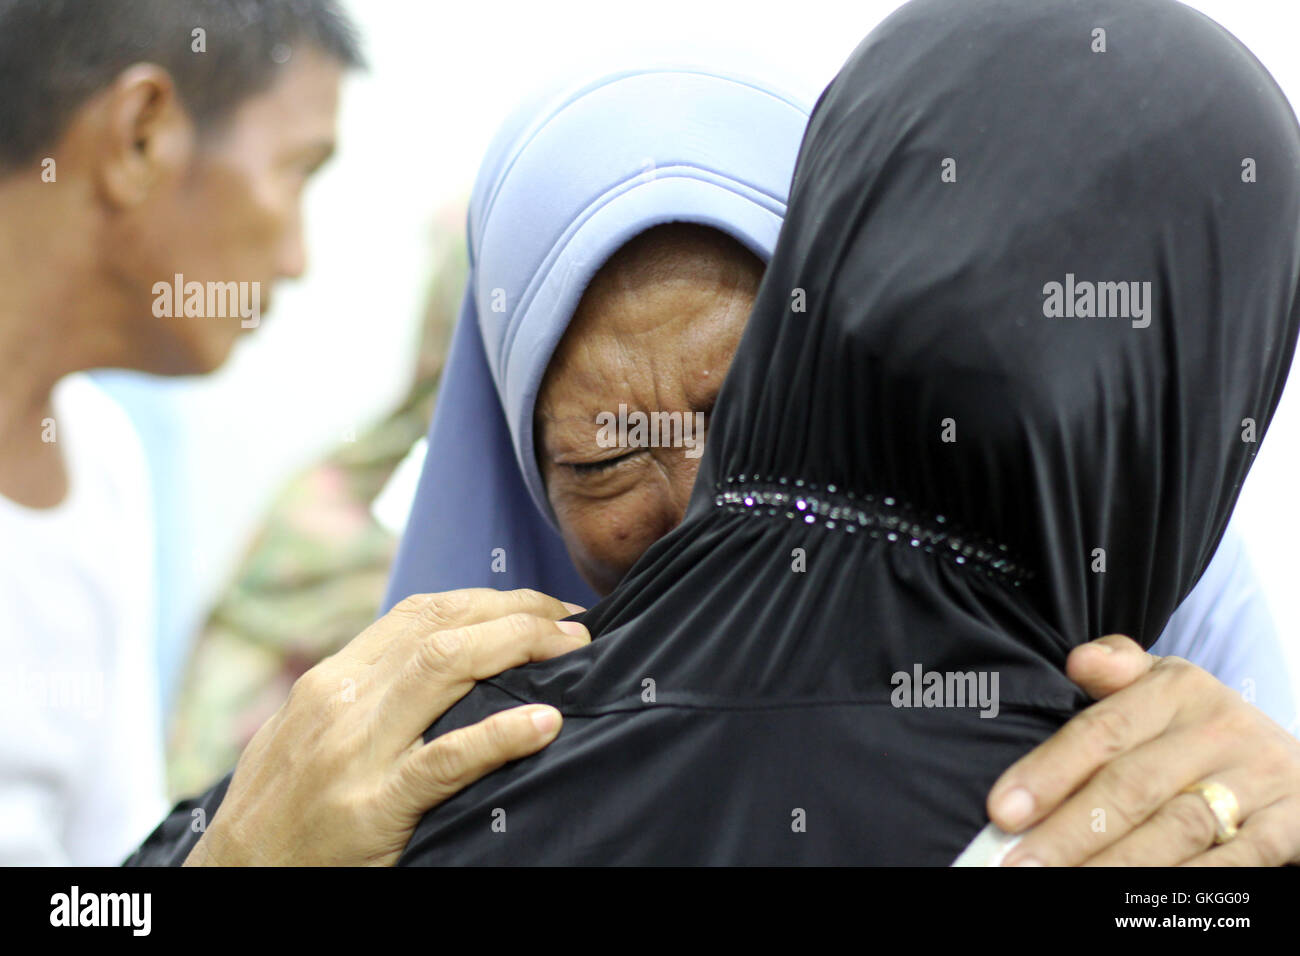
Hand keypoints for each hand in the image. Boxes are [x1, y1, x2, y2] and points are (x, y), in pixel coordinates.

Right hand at [183, 588, 588, 865]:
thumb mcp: (307, 732)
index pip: (421, 612)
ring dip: (518, 648)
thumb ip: (364, 693)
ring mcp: (355, 752)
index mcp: (330, 680)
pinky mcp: (371, 807)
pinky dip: (500, 735)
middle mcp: (341, 700)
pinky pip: (445, 761)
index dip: (489, 600)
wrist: (232, 879)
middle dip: (517, 614)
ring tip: (571, 652)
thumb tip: (435, 662)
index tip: (539, 605)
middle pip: (442, 628)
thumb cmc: (277, 808)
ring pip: (444, 668)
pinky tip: (543, 724)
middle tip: (573, 623)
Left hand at [987, 634, 1299, 864]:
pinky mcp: (1290, 825)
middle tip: (1020, 864)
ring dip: (1116, 866)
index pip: (1102, 731)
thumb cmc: (1202, 728)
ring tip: (1065, 887)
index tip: (1002, 810)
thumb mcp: (1164, 685)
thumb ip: (1117, 670)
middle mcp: (1220, 730)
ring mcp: (1259, 779)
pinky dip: (1183, 887)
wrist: (1298, 763)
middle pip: (1132, 786)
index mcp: (1178, 689)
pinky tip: (1134, 904)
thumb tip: (1077, 660)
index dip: (1049, 772)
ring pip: (1177, 830)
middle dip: (1070, 832)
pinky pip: (1233, 865)